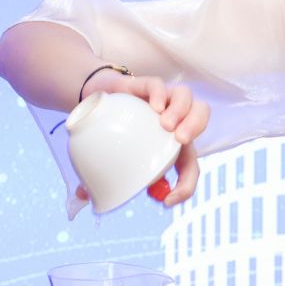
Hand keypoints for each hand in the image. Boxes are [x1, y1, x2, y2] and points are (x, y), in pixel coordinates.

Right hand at [78, 71, 208, 206]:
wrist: (97, 102)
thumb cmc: (111, 135)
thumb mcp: (109, 159)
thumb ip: (100, 180)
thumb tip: (84, 196)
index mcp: (173, 146)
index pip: (190, 166)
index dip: (186, 184)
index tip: (168, 200)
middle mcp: (174, 121)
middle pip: (200, 118)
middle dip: (195, 128)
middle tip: (180, 141)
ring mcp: (162, 100)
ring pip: (187, 98)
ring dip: (182, 111)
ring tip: (166, 125)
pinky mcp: (147, 85)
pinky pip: (160, 85)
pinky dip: (160, 94)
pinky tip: (154, 106)